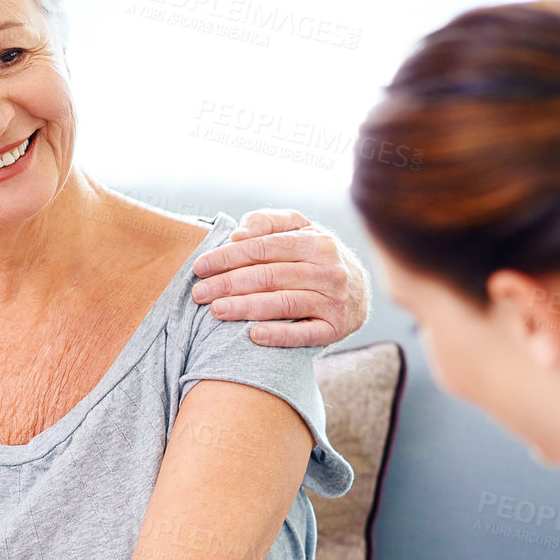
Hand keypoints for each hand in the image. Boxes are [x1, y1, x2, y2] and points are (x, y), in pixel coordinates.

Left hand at [191, 209, 371, 346]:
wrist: (360, 292)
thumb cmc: (316, 258)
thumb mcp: (299, 231)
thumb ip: (268, 223)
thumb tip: (240, 233)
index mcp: (316, 241)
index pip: (264, 247)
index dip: (229, 256)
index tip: (200, 266)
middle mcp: (328, 269)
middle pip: (270, 275)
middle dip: (229, 283)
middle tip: (199, 293)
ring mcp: (334, 300)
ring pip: (283, 302)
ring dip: (246, 307)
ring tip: (216, 311)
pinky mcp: (335, 328)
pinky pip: (304, 333)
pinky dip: (279, 334)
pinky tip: (253, 335)